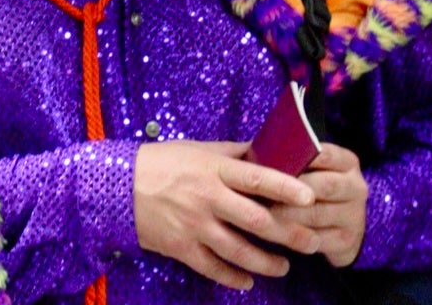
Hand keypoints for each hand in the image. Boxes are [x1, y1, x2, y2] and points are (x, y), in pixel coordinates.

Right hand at [133, 139, 320, 290]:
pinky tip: (249, 281)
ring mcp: (195, 226)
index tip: (310, 196)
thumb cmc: (162, 162)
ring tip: (284, 267)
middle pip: (257, 220)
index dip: (286, 188)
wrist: (118, 186)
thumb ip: (233, 153)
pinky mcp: (181, 247)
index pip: (258, 178)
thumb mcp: (198, 149)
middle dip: (290, 234)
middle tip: (312, 242)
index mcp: (215, 170)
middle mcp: (208, 198)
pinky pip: (214, 268)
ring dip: (267, 262)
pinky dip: (234, 277)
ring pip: (240, 251)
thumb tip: (268, 151)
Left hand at [273, 142, 366, 266]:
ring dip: (287, 215)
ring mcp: (355, 215)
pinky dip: (294, 237)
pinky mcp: (347, 240)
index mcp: (347, 162)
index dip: (299, 158)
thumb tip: (257, 149)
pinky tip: (275, 232)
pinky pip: (317, 239)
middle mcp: (356, 187)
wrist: (336, 223)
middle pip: (323, 185)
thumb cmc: (310, 185)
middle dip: (291, 190)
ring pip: (317, 214)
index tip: (273, 162)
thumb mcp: (307, 168)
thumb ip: (289, 157)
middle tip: (262, 191)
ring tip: (261, 212)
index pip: (326, 154)